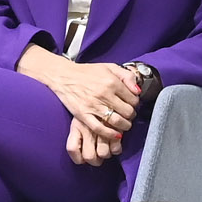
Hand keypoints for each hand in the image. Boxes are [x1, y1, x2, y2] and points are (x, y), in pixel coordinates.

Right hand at [19, 50, 140, 164]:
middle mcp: (104, 94)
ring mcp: (93, 106)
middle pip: (127, 111)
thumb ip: (126, 76)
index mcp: (111, 82)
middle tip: (129, 115)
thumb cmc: (87, 72)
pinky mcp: (83, 115)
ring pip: (117, 121)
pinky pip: (100, 128)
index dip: (135, 104)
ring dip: (125, 126)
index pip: (133, 99)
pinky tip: (116, 134)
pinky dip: (110, 134)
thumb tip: (138, 90)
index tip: (132, 105)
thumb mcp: (109, 67)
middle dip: (131, 115)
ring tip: (124, 125)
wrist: (64, 76)